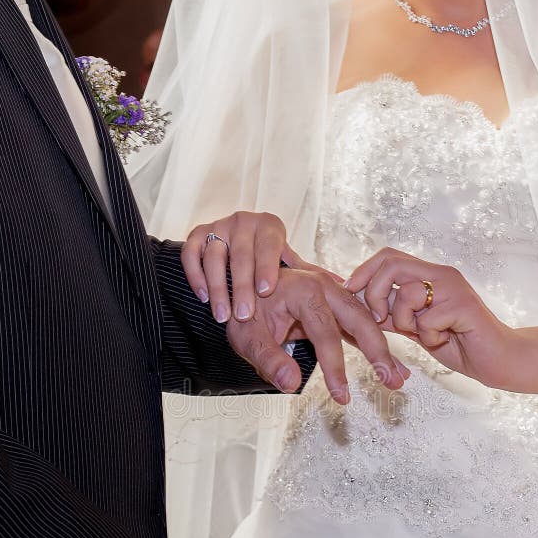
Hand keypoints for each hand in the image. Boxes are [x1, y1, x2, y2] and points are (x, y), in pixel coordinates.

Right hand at [182, 212, 339, 323]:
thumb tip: (345, 286)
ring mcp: (218, 226)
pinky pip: (192, 252)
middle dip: (242, 286)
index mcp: (270, 226)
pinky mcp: (197, 234)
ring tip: (222, 315)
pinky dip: (195, 274)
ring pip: (215, 255)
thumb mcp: (289, 266)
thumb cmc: (269, 262)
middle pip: (241, 253)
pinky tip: (203, 297)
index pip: (269, 244)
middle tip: (244, 314)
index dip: (267, 266)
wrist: (235, 247)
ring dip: (218, 286)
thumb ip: (311, 275)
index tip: (267, 291)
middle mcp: (243, 221)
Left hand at [227, 268, 408, 403]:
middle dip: (378, 352)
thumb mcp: (248, 338)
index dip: (334, 367)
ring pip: (366, 322)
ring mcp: (334, 294)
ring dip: (383, 351)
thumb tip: (291, 385)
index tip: (341, 395)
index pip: (325, 332)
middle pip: (359, 319)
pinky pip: (359, 326)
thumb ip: (269, 360)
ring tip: (399, 379)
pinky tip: (390, 366)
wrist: (244, 291)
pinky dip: (374, 346)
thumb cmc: (246, 311)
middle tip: (392, 382)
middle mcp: (324, 286)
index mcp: (303, 290)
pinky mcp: (336, 306)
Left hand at [344, 248, 512, 386]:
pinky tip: (444, 340)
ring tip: (425, 334)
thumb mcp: (415, 327)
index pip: (388, 256)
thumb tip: (359, 305)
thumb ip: (392, 314)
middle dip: (375, 293)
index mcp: (429, 275)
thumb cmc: (457, 343)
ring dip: (406, 322)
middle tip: (380, 319)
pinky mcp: (464, 306)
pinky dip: (428, 337)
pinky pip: (426, 320)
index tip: (350, 292)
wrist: (496, 360)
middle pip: (392, 264)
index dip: (364, 271)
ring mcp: (454, 288)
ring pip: (407, 294)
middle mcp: (441, 275)